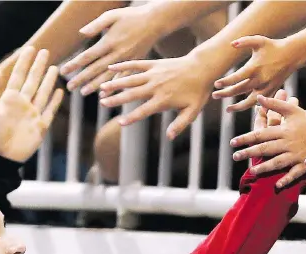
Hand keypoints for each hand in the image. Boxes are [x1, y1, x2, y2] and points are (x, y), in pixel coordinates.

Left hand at [0, 47, 63, 161]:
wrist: (0, 159)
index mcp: (9, 99)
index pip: (17, 76)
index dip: (23, 62)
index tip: (29, 49)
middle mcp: (22, 104)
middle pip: (32, 81)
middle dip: (38, 66)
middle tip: (44, 51)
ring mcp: (32, 115)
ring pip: (43, 93)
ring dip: (48, 81)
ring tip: (54, 68)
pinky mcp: (40, 126)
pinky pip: (50, 111)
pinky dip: (55, 102)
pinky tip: (60, 91)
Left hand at [60, 5, 158, 95]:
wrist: (155, 21)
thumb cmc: (131, 16)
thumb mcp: (112, 15)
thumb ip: (96, 25)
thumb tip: (81, 34)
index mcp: (109, 41)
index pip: (88, 55)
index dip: (74, 64)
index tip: (63, 71)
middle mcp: (116, 53)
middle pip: (95, 68)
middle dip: (81, 78)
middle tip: (69, 87)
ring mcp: (125, 60)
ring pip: (107, 76)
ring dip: (94, 85)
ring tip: (83, 93)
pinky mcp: (134, 64)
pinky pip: (121, 78)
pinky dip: (112, 87)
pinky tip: (104, 94)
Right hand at [99, 54, 213, 138]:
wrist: (203, 67)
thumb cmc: (198, 91)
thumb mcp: (192, 111)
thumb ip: (180, 124)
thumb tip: (169, 137)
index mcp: (163, 99)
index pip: (144, 111)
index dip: (132, 117)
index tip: (120, 123)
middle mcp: (156, 86)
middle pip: (132, 94)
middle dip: (117, 99)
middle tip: (103, 103)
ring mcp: (154, 74)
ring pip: (131, 79)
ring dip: (116, 84)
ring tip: (102, 88)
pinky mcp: (154, 64)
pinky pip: (136, 65)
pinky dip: (123, 66)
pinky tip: (111, 68)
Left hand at [212, 36, 302, 111]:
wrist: (293, 54)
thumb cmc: (273, 46)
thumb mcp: (259, 41)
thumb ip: (245, 41)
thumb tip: (231, 44)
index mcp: (255, 68)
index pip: (236, 78)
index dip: (225, 82)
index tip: (215, 84)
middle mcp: (260, 79)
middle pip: (239, 90)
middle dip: (225, 94)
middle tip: (214, 96)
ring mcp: (266, 87)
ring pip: (249, 101)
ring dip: (238, 107)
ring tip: (227, 109)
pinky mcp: (271, 91)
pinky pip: (259, 102)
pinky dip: (250, 106)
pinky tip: (241, 107)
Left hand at [230, 92, 305, 188]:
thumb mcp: (292, 110)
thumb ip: (274, 105)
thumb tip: (258, 98)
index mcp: (283, 131)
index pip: (261, 135)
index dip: (246, 138)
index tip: (233, 142)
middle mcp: (287, 143)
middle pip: (266, 148)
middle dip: (250, 152)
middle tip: (235, 156)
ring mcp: (296, 154)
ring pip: (278, 161)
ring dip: (265, 167)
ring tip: (252, 170)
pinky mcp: (303, 163)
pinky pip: (295, 173)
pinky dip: (287, 179)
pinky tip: (277, 185)